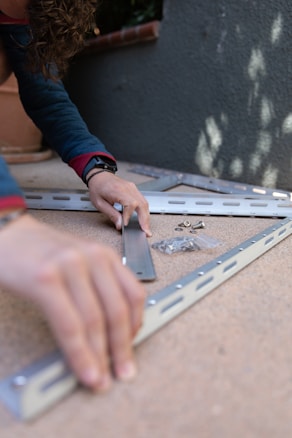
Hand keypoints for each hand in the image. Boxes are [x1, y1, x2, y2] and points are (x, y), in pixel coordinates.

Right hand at [0, 213, 145, 390]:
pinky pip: (70, 325)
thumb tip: (112, 329)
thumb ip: (97, 288)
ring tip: (102, 377)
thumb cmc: (40, 251)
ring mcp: (69, 267)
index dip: (135, 327)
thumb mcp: (80, 263)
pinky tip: (84, 369)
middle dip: (122, 348)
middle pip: (117, 311)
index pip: (134, 295)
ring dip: (101, 356)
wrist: (7, 233)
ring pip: (95, 321)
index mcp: (104, 255)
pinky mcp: (46, 280)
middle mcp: (92, 258)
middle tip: (122, 371)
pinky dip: (80, 353)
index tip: (131, 349)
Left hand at [87, 170, 151, 235]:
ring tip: (146, 228)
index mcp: (118, 190)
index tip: (126, 224)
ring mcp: (132, 188)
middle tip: (145, 231)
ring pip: (144, 203)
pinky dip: (144, 211)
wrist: (99, 176)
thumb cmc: (98, 188)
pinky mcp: (134, 190)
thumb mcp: (100, 203)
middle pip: (142, 204)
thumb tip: (120, 225)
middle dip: (144, 219)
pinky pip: (142, 201)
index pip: (130, 204)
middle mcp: (128, 188)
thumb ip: (111, 214)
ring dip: (146, 216)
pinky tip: (143, 219)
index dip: (129, 215)